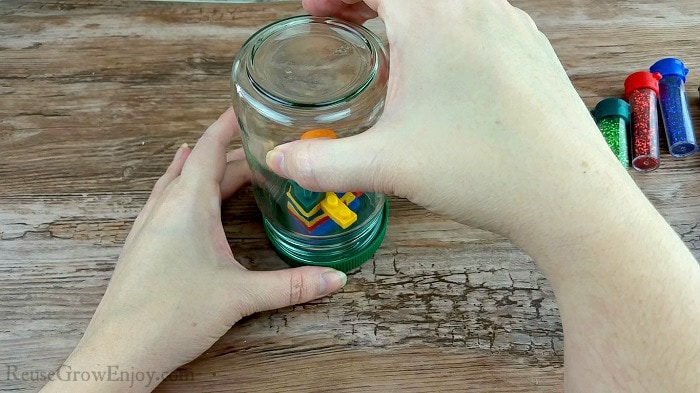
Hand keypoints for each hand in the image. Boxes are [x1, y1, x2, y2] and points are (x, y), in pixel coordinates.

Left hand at [41, 109, 346, 392]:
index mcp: (188, 205)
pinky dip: (181, 187)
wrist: (120, 352)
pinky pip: (164, 200)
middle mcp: (165, 207)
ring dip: (203, 168)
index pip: (210, 150)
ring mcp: (149, 225)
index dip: (227, 126)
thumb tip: (335, 279)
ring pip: (178, 181)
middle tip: (261, 148)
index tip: (244, 108)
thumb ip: (292, 286)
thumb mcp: (240, 296)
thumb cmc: (172, 316)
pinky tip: (182, 194)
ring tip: (224, 158)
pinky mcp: (143, 244)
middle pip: (200, 165)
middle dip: (230, 153)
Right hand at [269, 1, 625, 247]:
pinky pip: (478, 17)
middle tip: (341, 19)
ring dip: (408, 13)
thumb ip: (321, 163)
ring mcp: (510, 23)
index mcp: (432, 21)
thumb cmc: (482, 171)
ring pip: (445, 1)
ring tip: (388, 47)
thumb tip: (279, 162)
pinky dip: (446, 27)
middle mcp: (474, 8)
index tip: (316, 8)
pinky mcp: (532, 46)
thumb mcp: (386, 166)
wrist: (567, 195)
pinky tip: (441, 71)